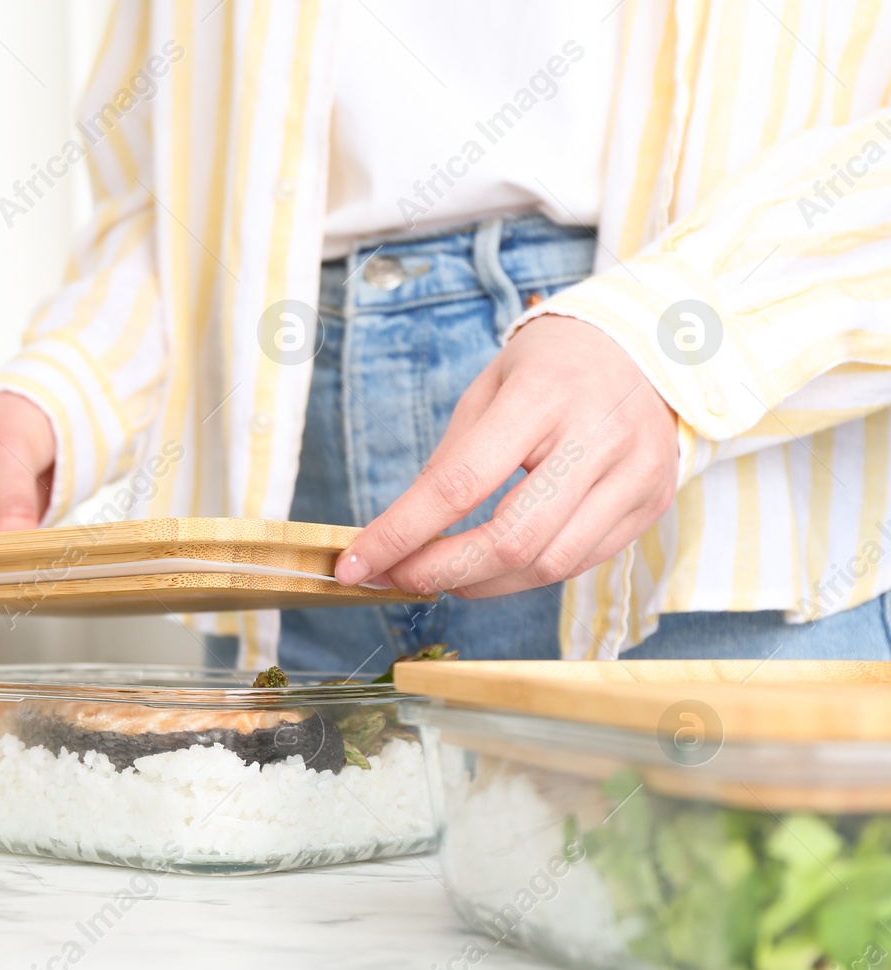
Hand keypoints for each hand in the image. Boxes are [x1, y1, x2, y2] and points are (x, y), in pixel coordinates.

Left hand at [334, 315, 678, 596]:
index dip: (401, 533)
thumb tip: (402, 533)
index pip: (461, 483)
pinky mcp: (652, 503)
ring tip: (442, 574)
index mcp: (542, 397)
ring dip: (481, 583)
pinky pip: (579, 563)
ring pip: (548, 564)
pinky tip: (492, 566)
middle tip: (397, 578)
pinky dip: (524, 576)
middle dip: (441, 572)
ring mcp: (634, 474)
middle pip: (511, 539)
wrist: (646, 346)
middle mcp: (597, 438)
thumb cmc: (550, 368)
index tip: (356, 564)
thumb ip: (450, 460)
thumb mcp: (487, 389)